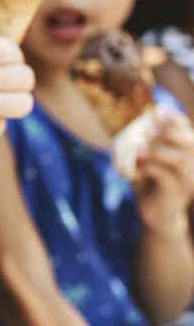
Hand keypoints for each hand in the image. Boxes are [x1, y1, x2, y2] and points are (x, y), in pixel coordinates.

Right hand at [0, 36, 34, 154]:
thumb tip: (10, 66)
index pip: (7, 49)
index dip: (15, 57)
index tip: (10, 64)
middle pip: (24, 76)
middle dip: (23, 83)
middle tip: (14, 88)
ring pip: (24, 103)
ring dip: (18, 105)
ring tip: (7, 107)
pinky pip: (1, 125)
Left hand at [135, 112, 193, 233]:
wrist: (153, 214)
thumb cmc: (149, 184)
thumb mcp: (145, 160)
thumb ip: (146, 143)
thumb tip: (143, 120)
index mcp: (188, 154)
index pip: (189, 131)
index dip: (176, 120)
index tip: (158, 111)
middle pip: (191, 142)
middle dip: (167, 133)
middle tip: (146, 130)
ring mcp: (188, 181)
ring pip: (180, 159)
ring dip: (157, 151)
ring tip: (139, 151)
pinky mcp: (177, 194)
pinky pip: (166, 176)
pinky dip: (149, 168)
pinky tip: (137, 169)